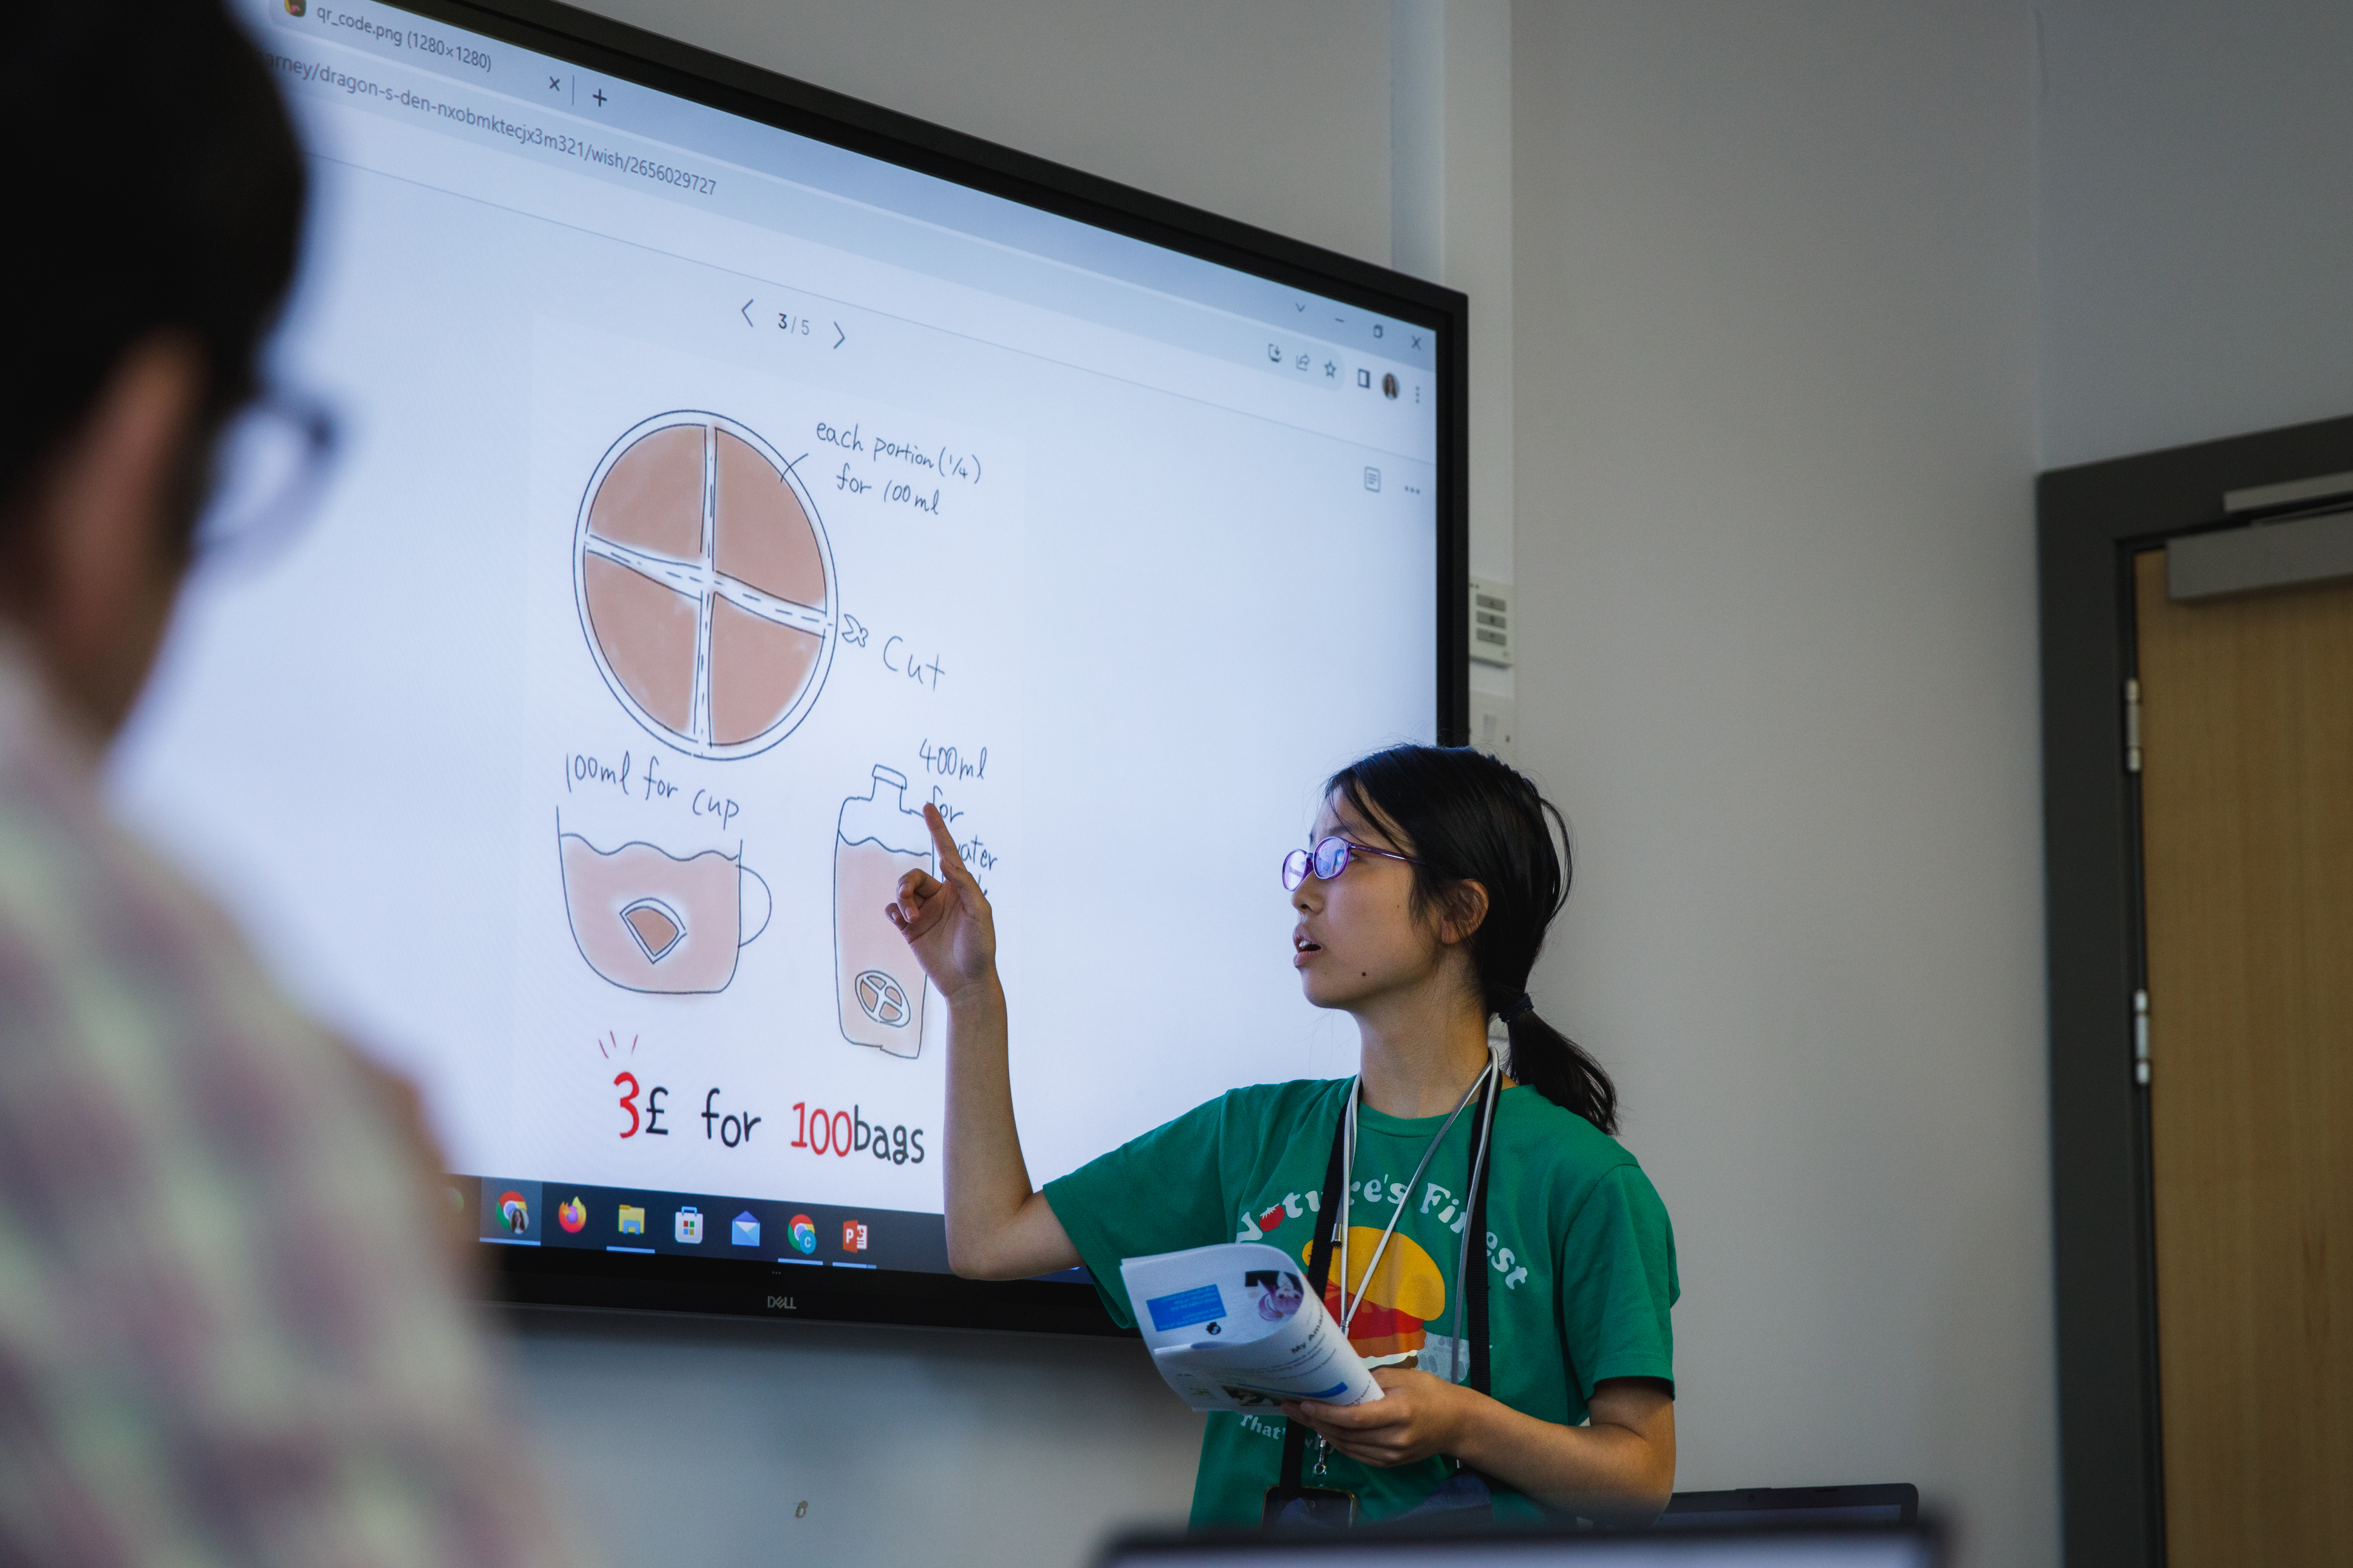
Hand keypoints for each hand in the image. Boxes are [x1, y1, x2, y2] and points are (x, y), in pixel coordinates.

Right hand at [887, 803, 997, 1002]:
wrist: (966, 982)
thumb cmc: (980, 947)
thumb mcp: (980, 914)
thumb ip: (965, 885)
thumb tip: (945, 861)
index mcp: (958, 888)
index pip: (946, 851)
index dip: (937, 828)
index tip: (928, 806)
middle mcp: (940, 896)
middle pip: (914, 875)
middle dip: (907, 885)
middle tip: (912, 908)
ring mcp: (924, 912)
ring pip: (901, 891)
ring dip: (902, 901)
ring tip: (911, 919)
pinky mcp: (910, 929)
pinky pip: (893, 909)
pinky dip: (894, 911)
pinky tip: (902, 921)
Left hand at [1281, 1367, 1473, 1467]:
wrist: (1456, 1423)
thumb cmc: (1430, 1393)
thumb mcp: (1402, 1377)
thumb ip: (1370, 1381)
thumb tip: (1339, 1380)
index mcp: (1399, 1413)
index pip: (1355, 1418)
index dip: (1327, 1413)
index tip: (1304, 1403)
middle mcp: (1394, 1439)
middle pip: (1346, 1434)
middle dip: (1315, 1421)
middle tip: (1292, 1407)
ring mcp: (1392, 1456)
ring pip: (1347, 1447)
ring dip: (1322, 1432)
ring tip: (1302, 1416)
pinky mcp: (1389, 1464)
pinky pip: (1356, 1454)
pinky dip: (1338, 1441)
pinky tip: (1324, 1427)